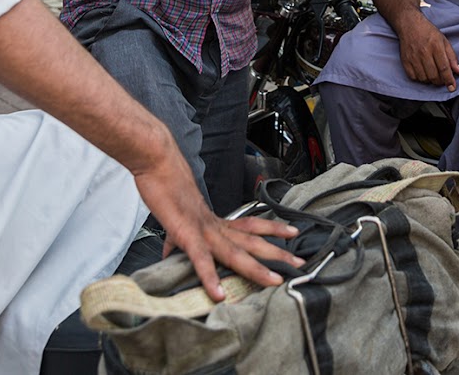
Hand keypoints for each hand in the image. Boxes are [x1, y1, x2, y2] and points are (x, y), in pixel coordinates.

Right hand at [131, 131, 303, 300]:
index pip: (250, 226)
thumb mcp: (174, 218)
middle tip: (301, 262)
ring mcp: (204, 230)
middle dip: (277, 253)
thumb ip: (175, 239)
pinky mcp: (187, 234)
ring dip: (257, 268)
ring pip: (236, 252)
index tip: (292, 233)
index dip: (272, 229)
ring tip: (274, 281)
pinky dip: (210, 277)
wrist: (158, 163)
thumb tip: (168, 254)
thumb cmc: (166, 186)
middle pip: (252, 241)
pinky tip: (218, 294)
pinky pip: (201, 259)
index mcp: (215, 222)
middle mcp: (215, 225)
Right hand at [392, 13, 458, 89]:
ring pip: (424, 78)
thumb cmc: (428, 32)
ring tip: (433, 75)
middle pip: (434, 76)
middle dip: (440, 82)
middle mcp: (424, 52)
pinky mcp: (405, 61)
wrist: (410, 24)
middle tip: (443, 80)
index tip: (452, 87)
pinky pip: (413, 77)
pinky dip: (420, 79)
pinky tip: (423, 73)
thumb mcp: (444, 41)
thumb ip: (452, 57)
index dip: (449, 80)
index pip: (444, 68)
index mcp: (436, 46)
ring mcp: (413, 57)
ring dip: (430, 81)